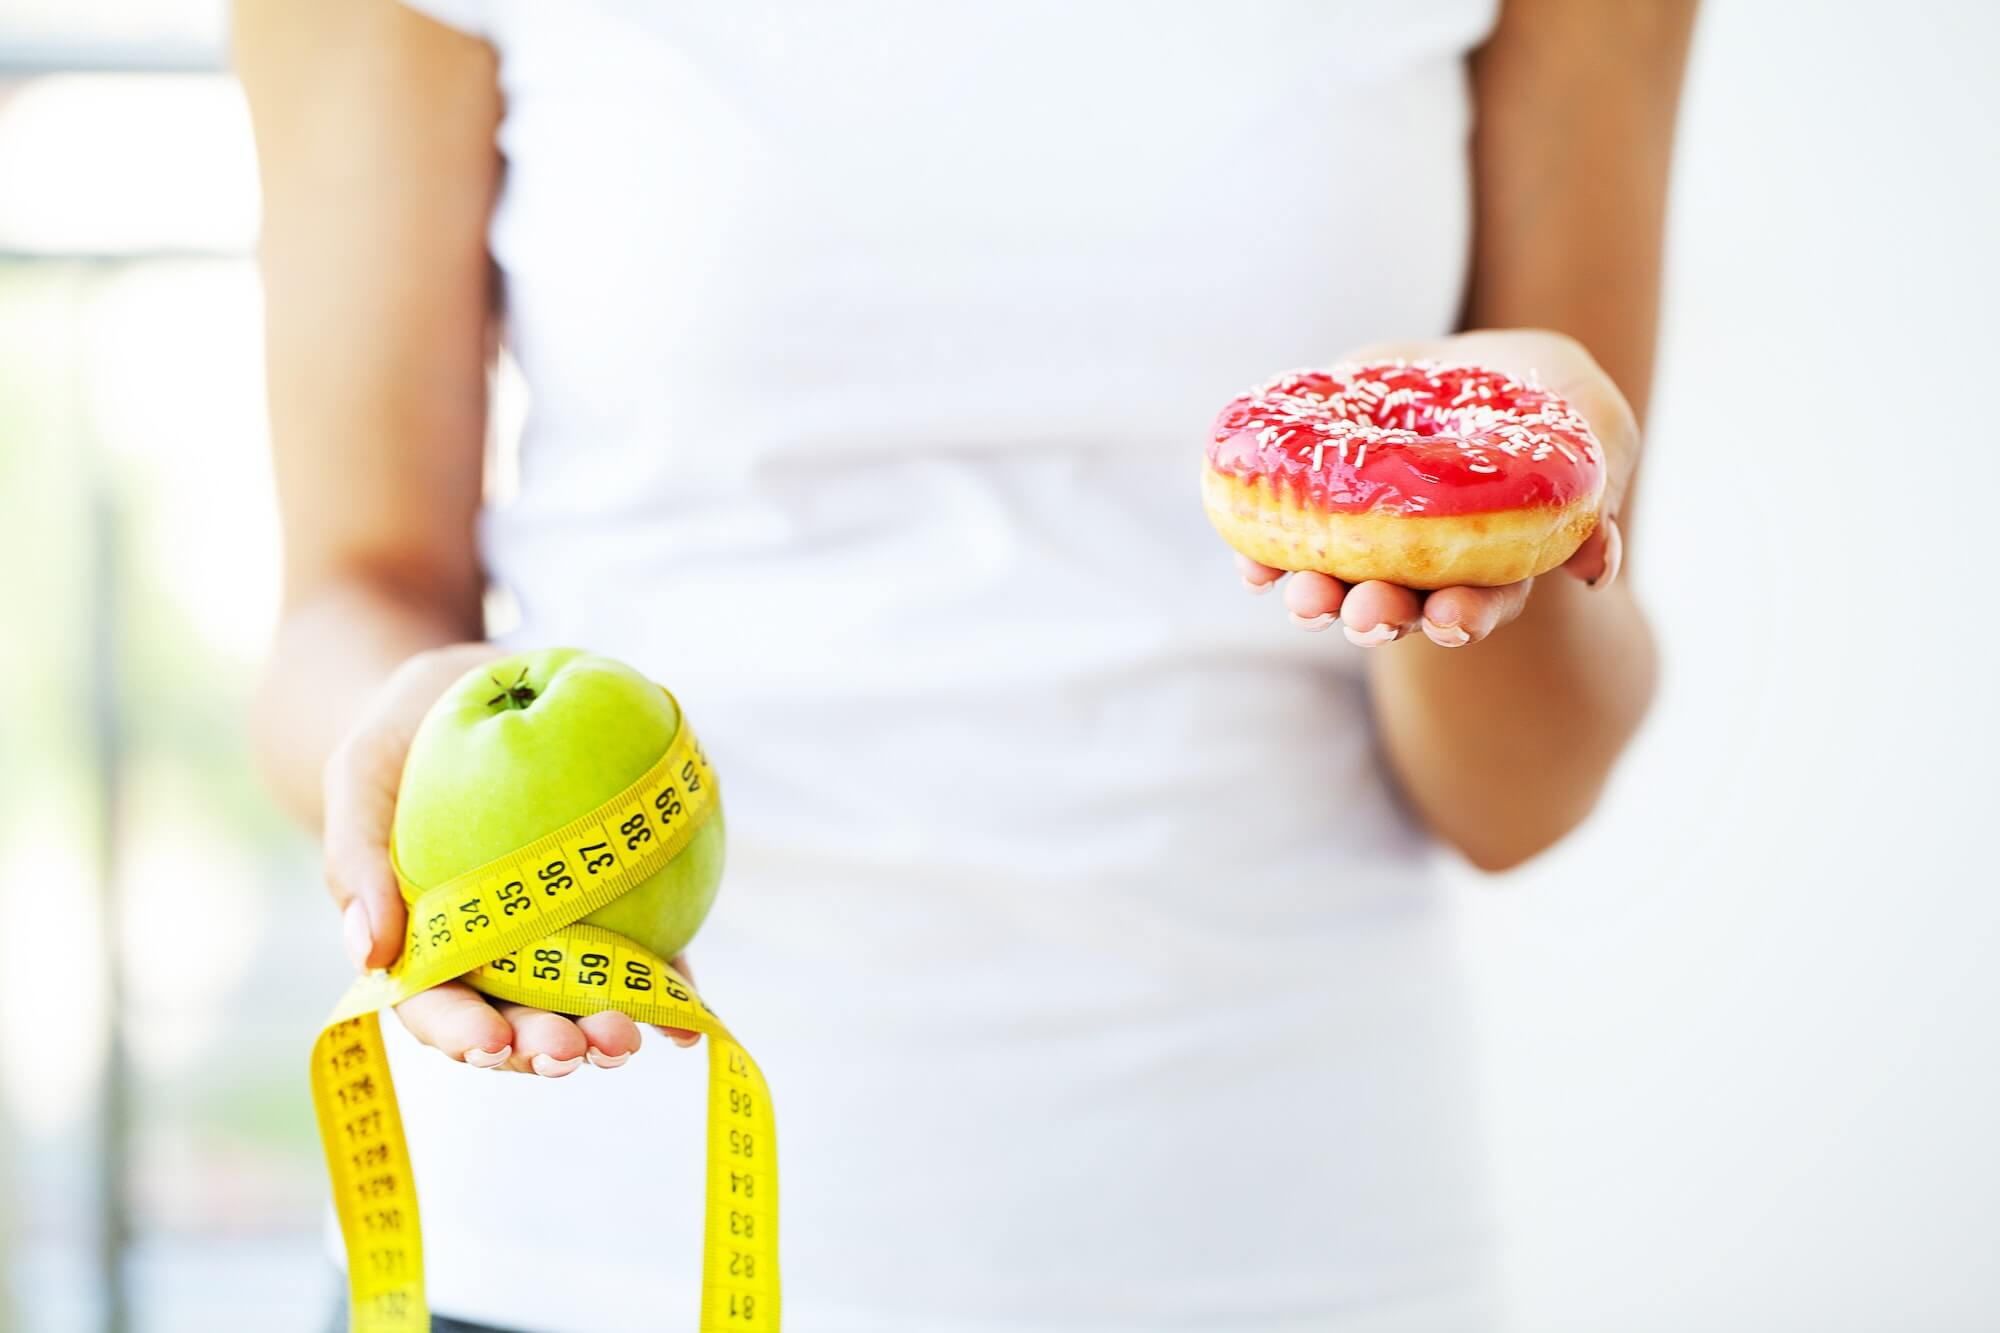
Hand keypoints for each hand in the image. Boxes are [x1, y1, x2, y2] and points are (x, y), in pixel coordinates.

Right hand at [323, 643, 700, 1075]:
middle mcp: (488, 953)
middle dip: (546, 1048)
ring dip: (606, 1030)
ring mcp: (552, 937)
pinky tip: (693, 1015)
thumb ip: (356, 858)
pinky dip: (665, 989)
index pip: (434, 1006)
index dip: (461, 1035)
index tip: (493, 1041)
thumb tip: (370, 954)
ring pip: (577, 1001)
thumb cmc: (398, 740)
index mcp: (420, 942)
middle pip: (513, 1020)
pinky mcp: (611, 909)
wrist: (464, 693)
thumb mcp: (358, 778)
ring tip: (633, 1037)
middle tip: (580, 1049)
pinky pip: (640, 955)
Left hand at [1236, 329, 1638, 646]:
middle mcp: (1420, 565)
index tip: (1450, 618)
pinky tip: (1252, 568)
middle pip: (1401, 607)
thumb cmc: (1548, 398)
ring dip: (1319, 599)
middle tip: (1368, 615)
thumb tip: (1595, 566)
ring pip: (1337, 584)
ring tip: (1306, 598)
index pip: (1479, 602)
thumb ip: (1598, 485)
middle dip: (1382, 617)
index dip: (1465, 616)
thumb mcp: (1592, 421)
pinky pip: (1280, 540)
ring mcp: (1364, 536)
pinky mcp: (1317, 497)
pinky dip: (1263, 558)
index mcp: (1489, 560)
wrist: (1477, 361)